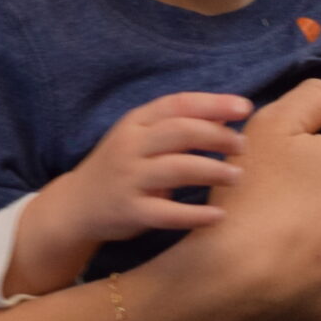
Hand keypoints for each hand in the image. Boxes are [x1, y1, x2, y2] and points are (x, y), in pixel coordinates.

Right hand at [9, 92, 249, 294]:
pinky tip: (219, 216)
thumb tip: (227, 115)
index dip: (213, 103)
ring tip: (237, 177)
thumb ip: (180, 126)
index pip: (178, 104)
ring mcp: (128, 178)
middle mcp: (130, 145)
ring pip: (177, 169)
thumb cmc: (121, 167)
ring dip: (213, 171)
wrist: (76, 206)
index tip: (244, 108)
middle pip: (181, 132)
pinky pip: (167, 213)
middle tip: (243, 147)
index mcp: (136, 122)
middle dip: (217, 137)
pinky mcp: (129, 210)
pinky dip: (196, 215)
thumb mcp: (143, 139)